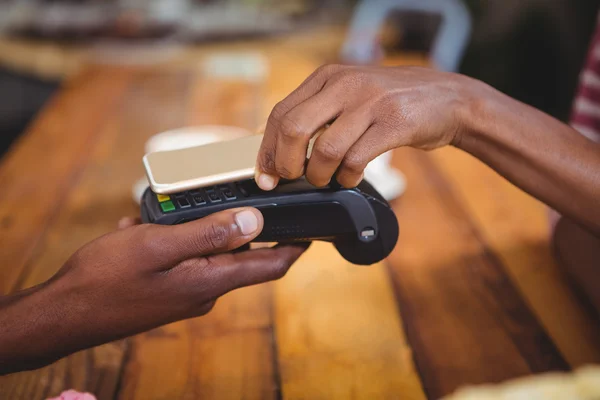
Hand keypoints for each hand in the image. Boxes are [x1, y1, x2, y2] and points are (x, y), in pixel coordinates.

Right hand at [0, 208, 306, 373]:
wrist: (65, 313)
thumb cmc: (107, 279)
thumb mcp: (159, 246)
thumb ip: (209, 234)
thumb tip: (255, 224)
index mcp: (210, 281)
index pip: (270, 268)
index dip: (293, 249)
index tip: (310, 231)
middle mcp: (204, 291)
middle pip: (237, 256)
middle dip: (233, 227)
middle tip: (221, 200)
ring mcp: (185, 294)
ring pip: (205, 253)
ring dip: (194, 231)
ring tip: (165, 214)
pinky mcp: (167, 293)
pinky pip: (181, 260)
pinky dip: (171, 241)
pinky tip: (143, 230)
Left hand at [255, 64, 479, 188]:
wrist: (447, 99)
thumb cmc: (391, 103)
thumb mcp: (350, 95)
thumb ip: (318, 113)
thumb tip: (280, 150)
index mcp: (328, 76)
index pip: (281, 113)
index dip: (268, 149)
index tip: (267, 175)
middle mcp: (345, 84)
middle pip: (294, 128)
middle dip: (287, 164)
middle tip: (293, 179)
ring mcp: (370, 102)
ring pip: (325, 149)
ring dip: (320, 175)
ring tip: (327, 179)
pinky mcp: (394, 122)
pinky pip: (356, 159)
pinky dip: (348, 176)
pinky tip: (352, 176)